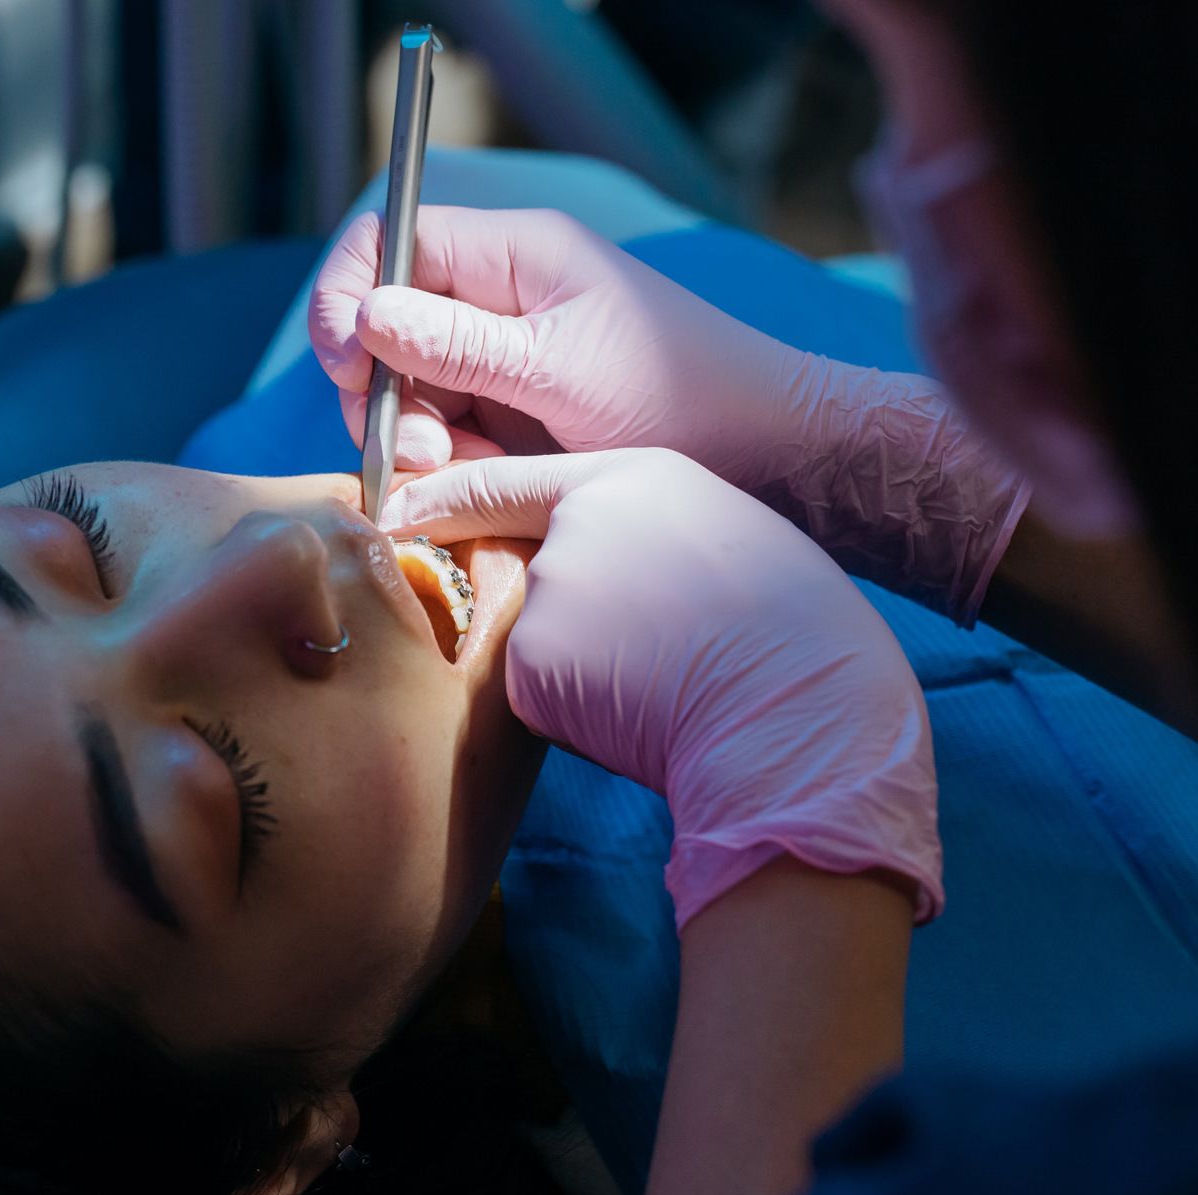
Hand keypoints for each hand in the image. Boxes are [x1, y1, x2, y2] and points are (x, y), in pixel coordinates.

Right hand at [308, 205, 812, 480]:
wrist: (766, 458)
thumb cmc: (682, 397)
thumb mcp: (560, 372)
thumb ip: (458, 346)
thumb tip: (366, 313)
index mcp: (514, 255)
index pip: (393, 242)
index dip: (350, 299)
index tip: (350, 370)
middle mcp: (503, 299)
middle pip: (389, 328)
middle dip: (387, 393)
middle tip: (424, 451)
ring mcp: (509, 360)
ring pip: (415, 392)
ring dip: (420, 439)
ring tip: (462, 472)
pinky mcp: (519, 417)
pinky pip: (453, 435)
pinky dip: (452, 466)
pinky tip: (482, 489)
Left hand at [381, 448, 943, 928]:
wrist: (801, 710)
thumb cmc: (791, 635)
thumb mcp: (719, 541)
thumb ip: (634, 537)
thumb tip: (588, 575)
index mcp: (631, 476)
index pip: (510, 481)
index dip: (448, 500)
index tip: (396, 510)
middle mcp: (573, 523)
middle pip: (525, 576)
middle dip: (569, 622)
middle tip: (658, 652)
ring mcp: (547, 592)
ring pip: (534, 645)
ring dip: (578, 672)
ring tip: (666, 679)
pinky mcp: (532, 666)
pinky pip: (538, 699)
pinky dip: (576, 715)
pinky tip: (640, 713)